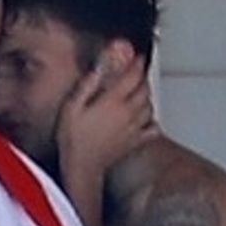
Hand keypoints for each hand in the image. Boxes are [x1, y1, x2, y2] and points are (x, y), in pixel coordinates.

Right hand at [57, 57, 155, 181]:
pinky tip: (146, 119)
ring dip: (147, 97)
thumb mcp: (73, 105)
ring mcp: (133, 128)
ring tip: (140, 92)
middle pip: (144, 90)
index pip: (133, 76)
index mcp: (113, 101)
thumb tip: (100, 66)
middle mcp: (128, 113)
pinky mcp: (134, 142)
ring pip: (149, 106)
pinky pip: (152, 129)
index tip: (137, 58)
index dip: (137, 64)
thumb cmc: (74, 139)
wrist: (81, 167)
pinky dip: (152, 121)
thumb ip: (89, 84)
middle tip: (136, 73)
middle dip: (142, 78)